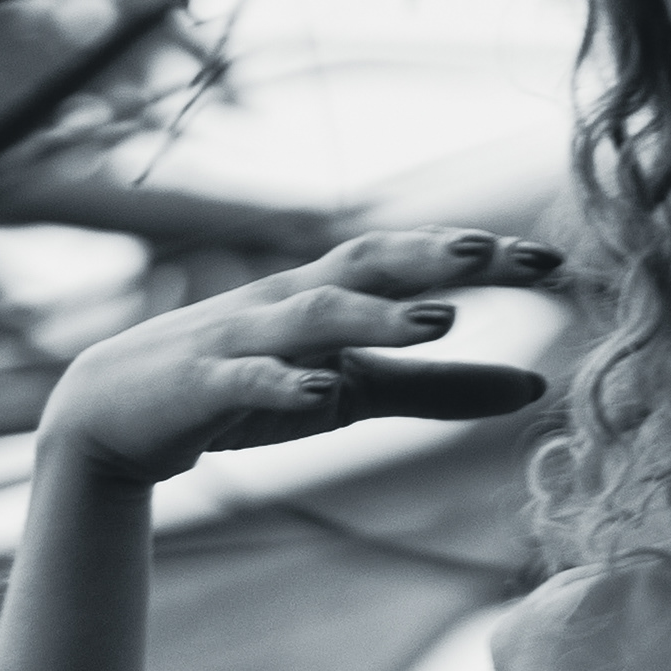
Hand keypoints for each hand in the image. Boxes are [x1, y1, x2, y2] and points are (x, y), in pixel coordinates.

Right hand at [38, 227, 566, 486]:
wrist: (119, 414)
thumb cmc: (248, 389)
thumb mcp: (355, 390)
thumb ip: (440, 390)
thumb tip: (536, 387)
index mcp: (328, 296)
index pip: (410, 262)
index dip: (477, 257)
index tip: (552, 262)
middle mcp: (288, 302)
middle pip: (366, 262)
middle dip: (433, 256)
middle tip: (502, 257)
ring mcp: (243, 340)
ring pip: (312, 314)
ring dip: (376, 315)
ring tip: (439, 320)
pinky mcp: (202, 388)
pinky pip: (247, 380)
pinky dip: (284, 385)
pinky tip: (322, 391)